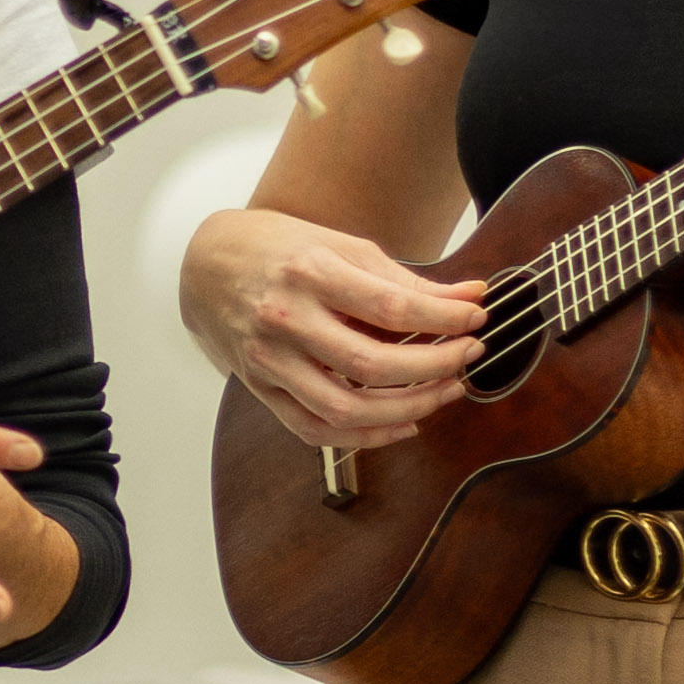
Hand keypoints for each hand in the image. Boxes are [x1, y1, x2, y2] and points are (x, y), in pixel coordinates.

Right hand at [180, 206, 481, 448]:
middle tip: (468, 356)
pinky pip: (315, 429)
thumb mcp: (342, 247)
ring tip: (444, 391)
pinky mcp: (261, 388)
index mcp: (310, 273)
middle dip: (434, 366)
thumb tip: (470, 296)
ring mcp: (269, 359)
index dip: (443, 318)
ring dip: (407, 408)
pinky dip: (365, 436)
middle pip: (371, 363)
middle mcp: (285, 318)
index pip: (390, 306)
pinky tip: (401, 423)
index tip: (476, 318)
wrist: (208, 264)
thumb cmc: (281, 250)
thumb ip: (405, 279)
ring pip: (345, 407)